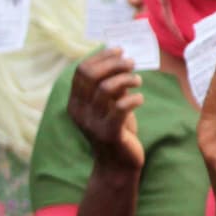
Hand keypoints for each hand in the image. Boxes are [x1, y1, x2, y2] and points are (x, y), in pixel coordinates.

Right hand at [67, 49, 145, 169]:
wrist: (117, 164)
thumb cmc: (116, 130)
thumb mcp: (109, 105)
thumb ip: (110, 86)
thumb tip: (120, 59)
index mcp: (76, 102)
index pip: (81, 70)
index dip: (101, 57)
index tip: (119, 50)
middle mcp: (80, 111)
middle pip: (90, 75)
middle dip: (113, 64)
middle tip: (131, 63)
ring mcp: (92, 123)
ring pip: (105, 88)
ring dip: (126, 79)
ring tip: (138, 80)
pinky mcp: (109, 133)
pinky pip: (121, 108)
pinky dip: (134, 99)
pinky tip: (140, 99)